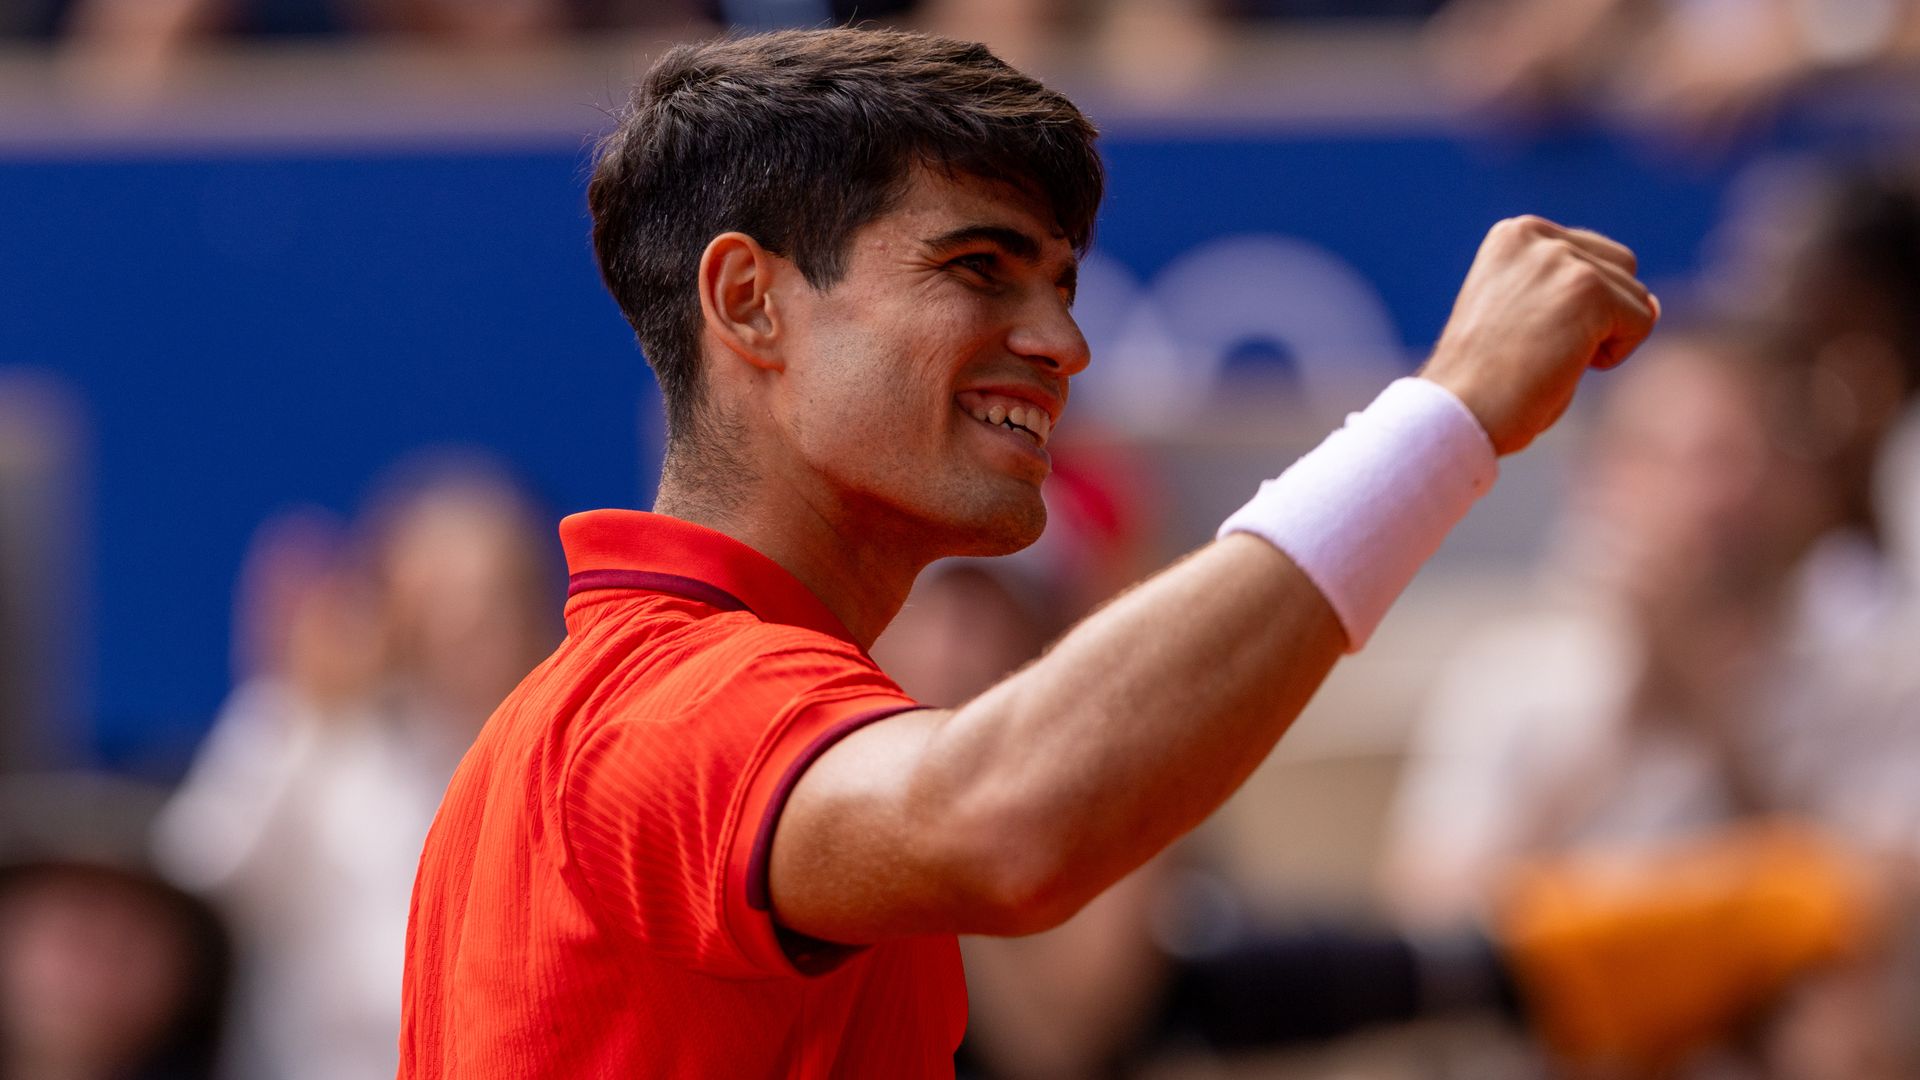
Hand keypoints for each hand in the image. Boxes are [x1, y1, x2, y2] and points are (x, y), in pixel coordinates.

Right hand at [1422, 216, 1657, 454]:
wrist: (1460, 410)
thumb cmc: (1488, 381)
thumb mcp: (1526, 313)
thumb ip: (1578, 291)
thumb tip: (1654, 304)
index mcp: (1514, 234)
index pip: (1591, 256)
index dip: (1576, 309)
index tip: (1526, 337)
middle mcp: (1535, 235)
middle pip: (1621, 267)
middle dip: (1601, 316)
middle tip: (1543, 349)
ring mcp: (1561, 258)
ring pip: (1636, 297)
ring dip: (1605, 337)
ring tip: (1549, 357)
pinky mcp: (1587, 288)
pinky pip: (1643, 322)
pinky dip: (1615, 355)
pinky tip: (1565, 365)